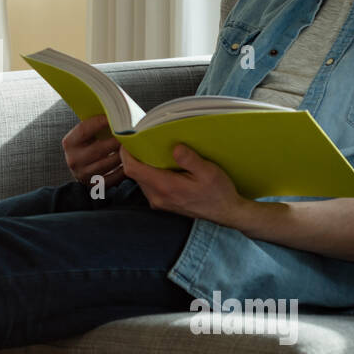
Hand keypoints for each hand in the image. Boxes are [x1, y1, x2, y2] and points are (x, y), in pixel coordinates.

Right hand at [61, 114, 125, 187]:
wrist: (82, 167)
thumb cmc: (89, 144)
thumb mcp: (86, 134)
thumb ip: (95, 124)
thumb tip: (114, 110)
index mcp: (69, 143)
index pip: (85, 129)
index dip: (101, 122)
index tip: (116, 116)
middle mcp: (73, 160)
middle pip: (99, 149)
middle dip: (117, 140)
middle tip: (131, 134)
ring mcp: (83, 174)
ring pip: (108, 163)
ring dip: (122, 154)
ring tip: (132, 146)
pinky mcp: (94, 185)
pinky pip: (113, 178)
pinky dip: (123, 169)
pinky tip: (129, 161)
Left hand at [120, 143, 251, 227]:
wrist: (226, 213)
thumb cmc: (219, 193)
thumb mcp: (209, 172)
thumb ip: (190, 160)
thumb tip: (175, 148)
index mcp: (166, 187)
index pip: (133, 169)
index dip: (126, 153)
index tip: (128, 140)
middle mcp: (157, 197)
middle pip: (134, 174)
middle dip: (134, 156)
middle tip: (141, 141)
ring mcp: (159, 202)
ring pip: (140, 180)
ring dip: (142, 165)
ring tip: (151, 150)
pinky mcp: (163, 203)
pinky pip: (148, 185)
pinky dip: (149, 173)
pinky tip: (161, 165)